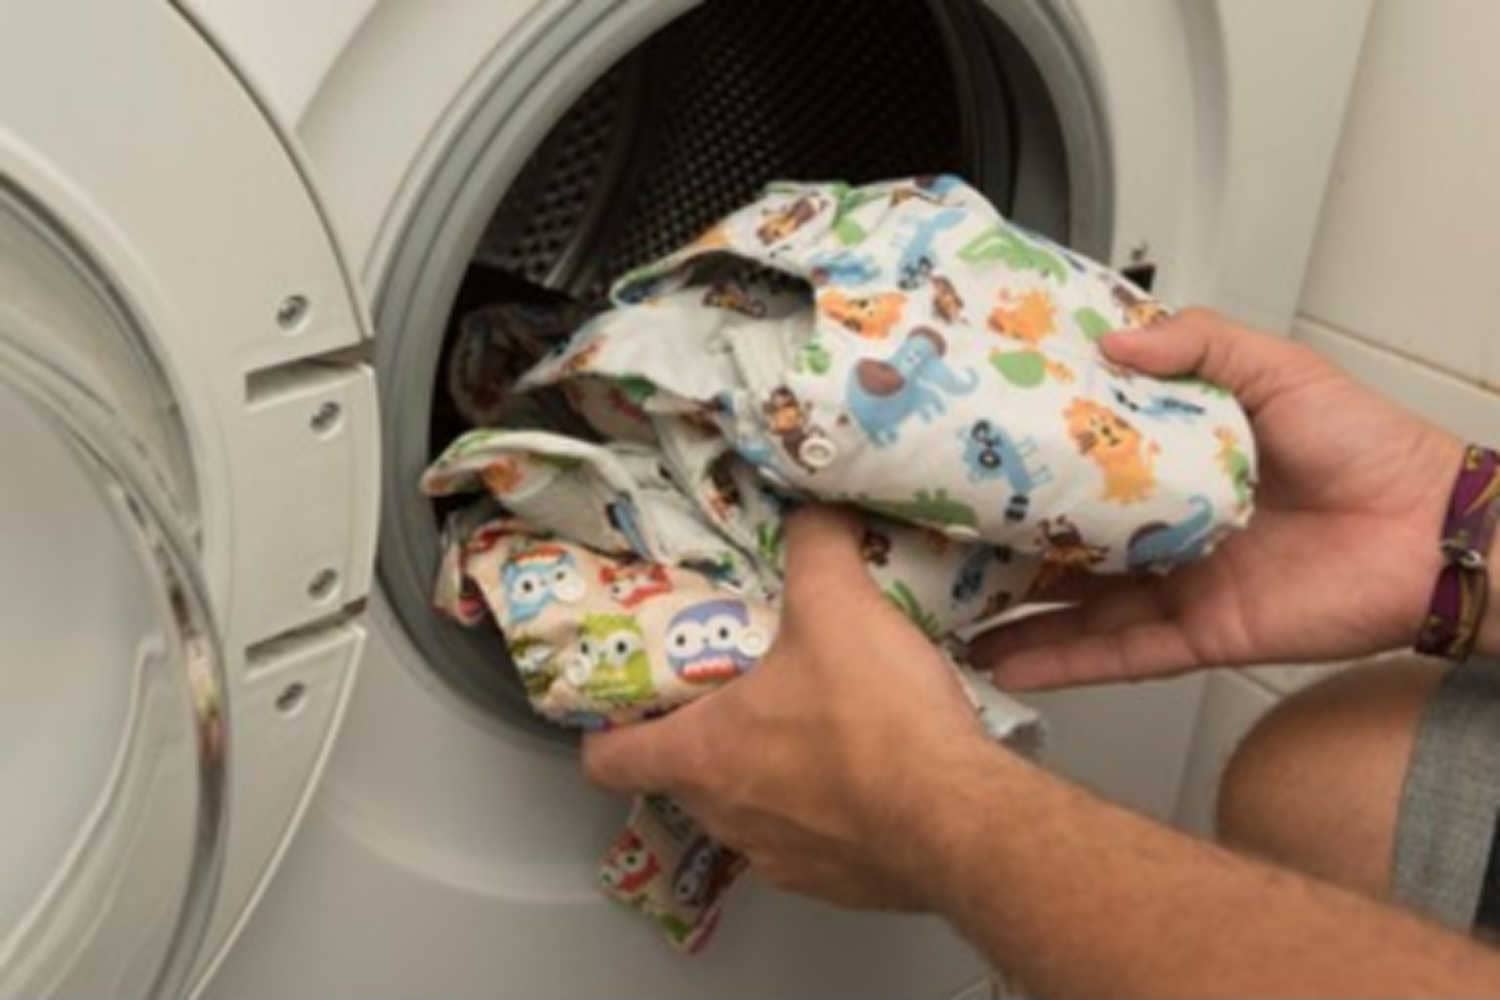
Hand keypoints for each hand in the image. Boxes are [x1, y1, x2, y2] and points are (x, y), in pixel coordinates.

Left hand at [581, 505, 991, 908]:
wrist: (960, 823)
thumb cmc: (875, 719)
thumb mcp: (837, 604)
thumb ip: (814, 546)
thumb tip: (812, 512)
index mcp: (701, 755)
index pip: (608, 760)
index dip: (608, 728)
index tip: (630, 701)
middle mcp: (728, 817)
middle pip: (685, 778)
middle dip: (706, 733)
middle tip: (742, 684)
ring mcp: (783, 860)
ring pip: (751, 811)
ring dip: (770, 772)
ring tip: (814, 720)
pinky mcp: (839, 885)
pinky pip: (814, 841)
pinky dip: (828, 807)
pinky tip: (870, 768)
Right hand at [972, 309, 1466, 688]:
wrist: (1432, 533)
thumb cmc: (1367, 446)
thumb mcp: (1276, 369)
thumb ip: (1198, 344)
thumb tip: (1111, 341)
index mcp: (1177, 464)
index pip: (1085, 466)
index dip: (1029, 462)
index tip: (968, 452)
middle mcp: (1166, 528)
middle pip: (1065, 544)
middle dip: (1001, 547)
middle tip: (934, 541)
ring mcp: (1176, 585)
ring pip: (1075, 608)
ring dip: (1012, 616)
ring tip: (944, 617)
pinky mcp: (1197, 636)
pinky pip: (1116, 652)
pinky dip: (1062, 662)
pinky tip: (1006, 662)